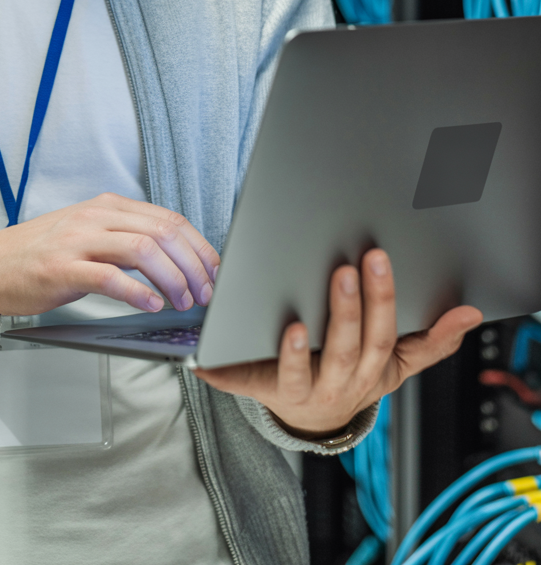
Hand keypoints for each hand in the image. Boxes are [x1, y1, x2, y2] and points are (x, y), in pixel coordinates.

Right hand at [0, 192, 219, 317]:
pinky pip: (110, 277)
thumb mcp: (89, 234)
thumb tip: (176, 260)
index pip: (169, 219)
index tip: (215, 271)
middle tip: (207, 292)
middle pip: (163, 232)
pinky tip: (151, 305)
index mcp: (108, 207)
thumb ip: (126, 238)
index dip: (199, 247)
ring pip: (143, 250)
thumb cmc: (42, 255)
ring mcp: (78, 240)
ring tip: (184, 301)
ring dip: (172, 279)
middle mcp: (96, 217)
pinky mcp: (62, 268)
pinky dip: (137, 292)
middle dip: (193, 265)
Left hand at [194, 248, 481, 437]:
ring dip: (299, 349)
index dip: (381, 300)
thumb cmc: (353, 372)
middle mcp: (340, 382)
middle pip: (346, 346)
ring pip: (304, 371)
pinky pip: (246, 385)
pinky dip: (226, 374)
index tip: (375, 260)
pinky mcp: (263, 391)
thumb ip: (432, 338)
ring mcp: (302, 390)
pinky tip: (208, 360)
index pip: (381, 332)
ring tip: (296, 322)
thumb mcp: (395, 360)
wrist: (313, 418)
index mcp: (371, 367)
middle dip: (347, 309)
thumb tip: (469, 312)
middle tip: (344, 269)